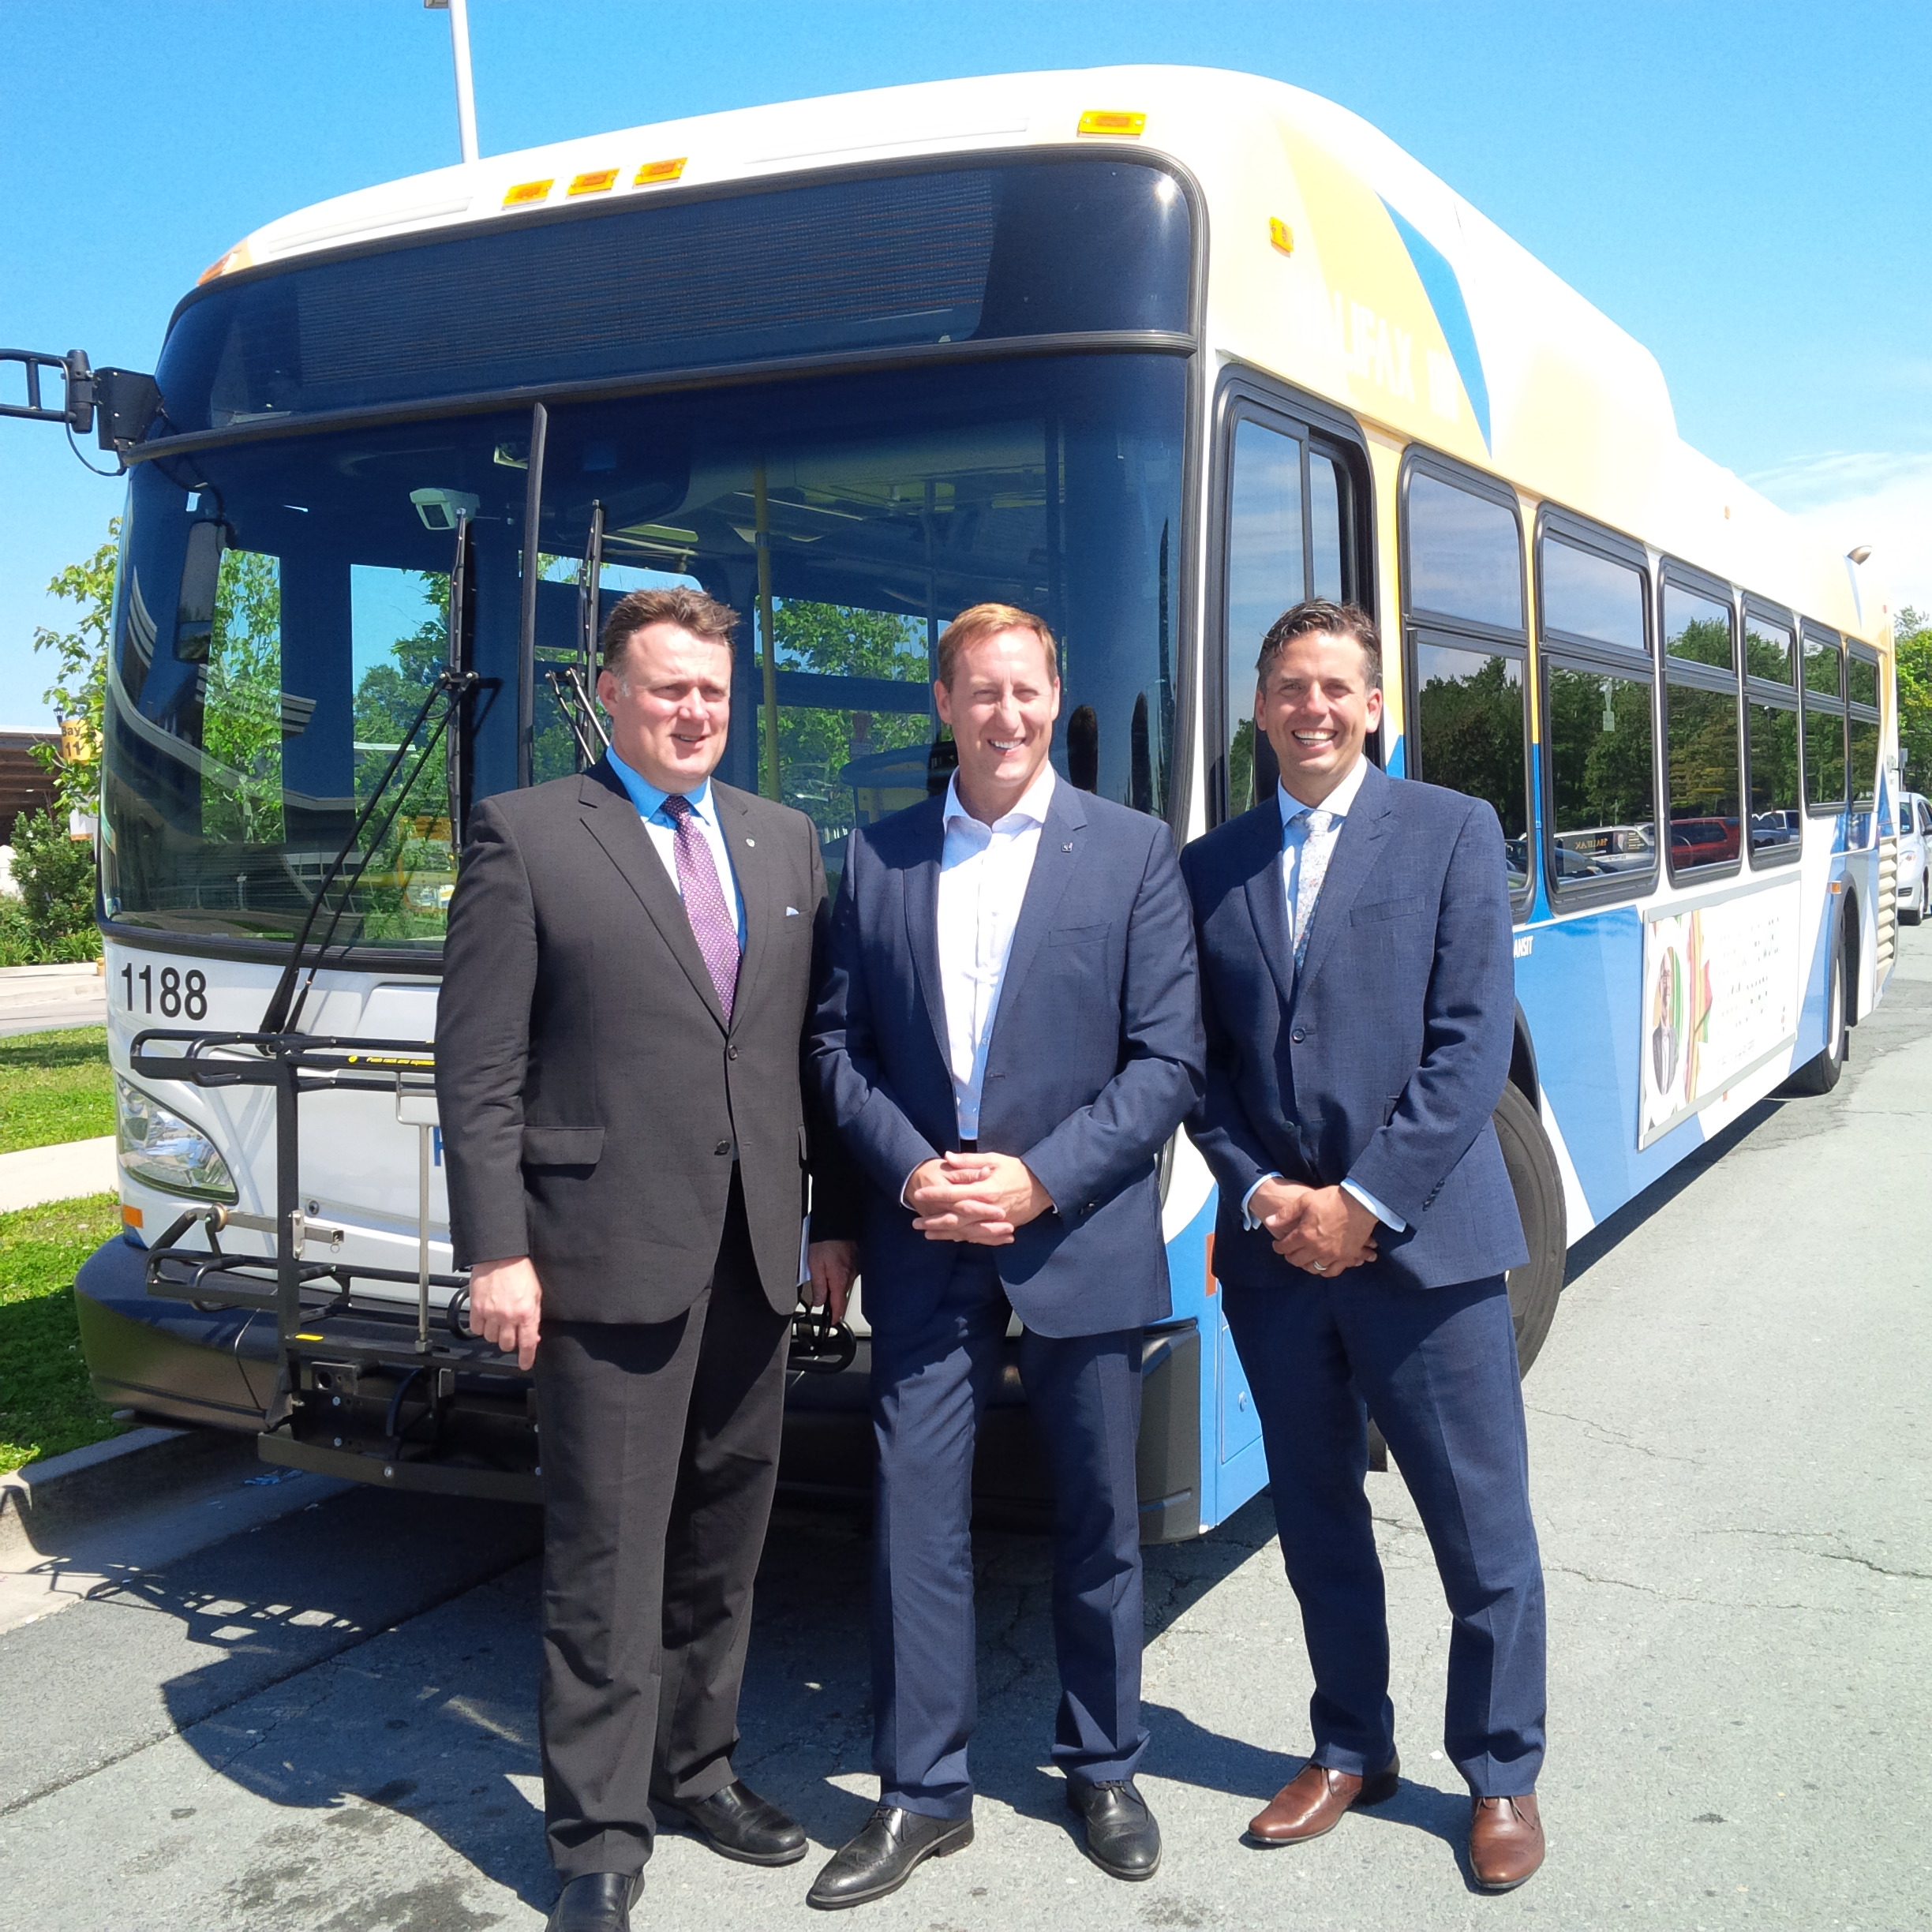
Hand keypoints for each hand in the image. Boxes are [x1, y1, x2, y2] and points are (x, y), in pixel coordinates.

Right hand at [468, 1255, 542, 1369]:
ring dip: (495, 1334)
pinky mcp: (476, 1308)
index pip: (527, 1343)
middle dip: (510, 1341)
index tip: (525, 1364)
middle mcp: (508, 1316)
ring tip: (499, 1321)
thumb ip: (533, 1316)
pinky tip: (486, 1318)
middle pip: (507, 1344)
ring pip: (491, 1339)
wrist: (501, 1255)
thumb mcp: (536, 1294)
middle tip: (511, 1332)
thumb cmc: (520, 1271)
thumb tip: (533, 1335)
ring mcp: (491, 1313)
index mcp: (526, 1312)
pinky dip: (481, 1327)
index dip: (526, 1357)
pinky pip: (476, 1329)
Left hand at [807, 1239, 858, 1321]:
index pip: (839, 1305)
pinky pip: (849, 1272)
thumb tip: (819, 1303)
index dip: (835, 1317)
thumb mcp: (814, 1265)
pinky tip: (833, 1264)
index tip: (832, 1323)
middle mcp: (851, 1275)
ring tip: (825, 1271)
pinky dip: (841, 1273)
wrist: (836, 1222)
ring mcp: (856, 1267)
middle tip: (821, 1296)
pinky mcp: (857, 1260)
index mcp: (840, 1279)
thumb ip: (818, 1286)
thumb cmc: (825, 1240)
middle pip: (841, 1294)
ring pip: (845, 1283)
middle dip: (832, 1298)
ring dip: (836, 1283)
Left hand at [905, 1154, 1009, 1242]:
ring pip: (965, 1231)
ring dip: (944, 1234)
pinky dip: (963, 1238)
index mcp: (985, 1190)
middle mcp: (988, 1209)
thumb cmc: (1018, 1170)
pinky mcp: (1001, 1228)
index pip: (954, 1194)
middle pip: (955, 1218)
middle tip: (915, 1223)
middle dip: (933, 1221)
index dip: (935, 1194)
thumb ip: (969, 1161)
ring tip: (927, 1234)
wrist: (1044, 1187)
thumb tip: (947, 1157)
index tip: (919, 1194)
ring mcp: (995, 1222)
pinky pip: (979, 1236)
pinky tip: (950, 1238)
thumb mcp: (995, 1159)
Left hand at [1268, 1184, 1378, 1275]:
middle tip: (1289, 1251)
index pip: (1285, 1247)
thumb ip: (1285, 1214)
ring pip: (1313, 1268)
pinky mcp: (1346, 1257)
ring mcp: (1332, 1255)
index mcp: (1304, 1235)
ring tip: (1304, 1258)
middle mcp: (1317, 1249)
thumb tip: (1269, 1222)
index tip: (1277, 1244)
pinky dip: (1324, 1271)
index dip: (1278, 1246)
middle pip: (1297, 1260)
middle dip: (1290, 1256)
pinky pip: (1332, 1271)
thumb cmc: (1331, 1199)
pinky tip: (1321, 1265)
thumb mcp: (1305, 1201)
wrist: (1360, 1202)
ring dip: (1305, 1264)